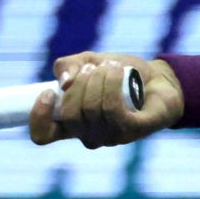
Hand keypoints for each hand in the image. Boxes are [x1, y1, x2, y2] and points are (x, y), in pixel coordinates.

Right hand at [29, 52, 184, 147]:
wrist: (160, 79)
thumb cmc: (122, 74)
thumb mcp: (89, 62)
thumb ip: (68, 66)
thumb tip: (64, 82)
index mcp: (71, 123)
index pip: (42, 135)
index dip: (39, 116)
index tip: (49, 92)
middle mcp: (88, 134)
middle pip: (70, 115)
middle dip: (80, 84)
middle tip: (93, 68)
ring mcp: (110, 136)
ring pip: (93, 109)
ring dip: (100, 79)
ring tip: (112, 66)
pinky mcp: (132, 131)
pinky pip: (113, 110)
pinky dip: (112, 84)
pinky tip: (119, 72)